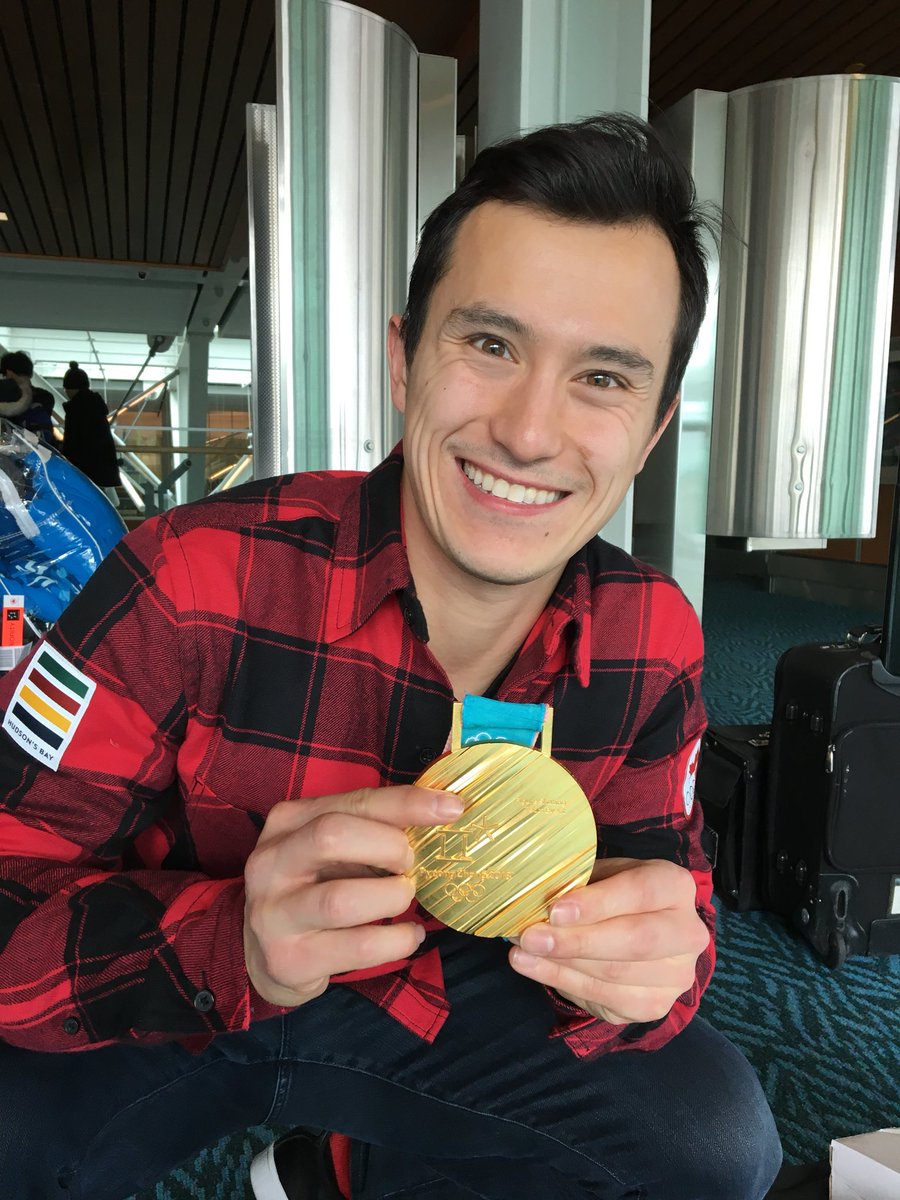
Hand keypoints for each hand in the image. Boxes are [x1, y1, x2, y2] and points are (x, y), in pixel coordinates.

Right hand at [243, 785, 462, 1006]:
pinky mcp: (288, 960)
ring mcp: (273, 914)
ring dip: (391, 897)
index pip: (353, 800)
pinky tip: (408, 935)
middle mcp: (270, 863)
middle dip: (388, 847)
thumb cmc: (314, 887)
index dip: (407, 802)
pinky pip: (358, 947)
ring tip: (405, 899)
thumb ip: (373, 826)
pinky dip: (397, 940)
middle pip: (332, 836)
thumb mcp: (333, 849)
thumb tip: (442, 810)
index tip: (452, 808)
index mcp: (286, 822)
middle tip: (410, 865)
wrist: (263, 954)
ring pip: (342, 899)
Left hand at [509, 858, 709, 1024]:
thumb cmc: (616, 894)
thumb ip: (579, 885)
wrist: (645, 930)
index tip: (555, 910)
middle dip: (577, 941)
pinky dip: (562, 982)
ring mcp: (676, 976)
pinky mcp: (654, 1006)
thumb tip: (536, 900)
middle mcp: (688, 933)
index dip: (598, 903)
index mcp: (676, 886)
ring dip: (560, 965)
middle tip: (530, 935)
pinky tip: (534, 967)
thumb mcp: (602, 875)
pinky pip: (605, 999)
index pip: (641, 893)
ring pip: (615, 975)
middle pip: (635, 941)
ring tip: (522, 951)